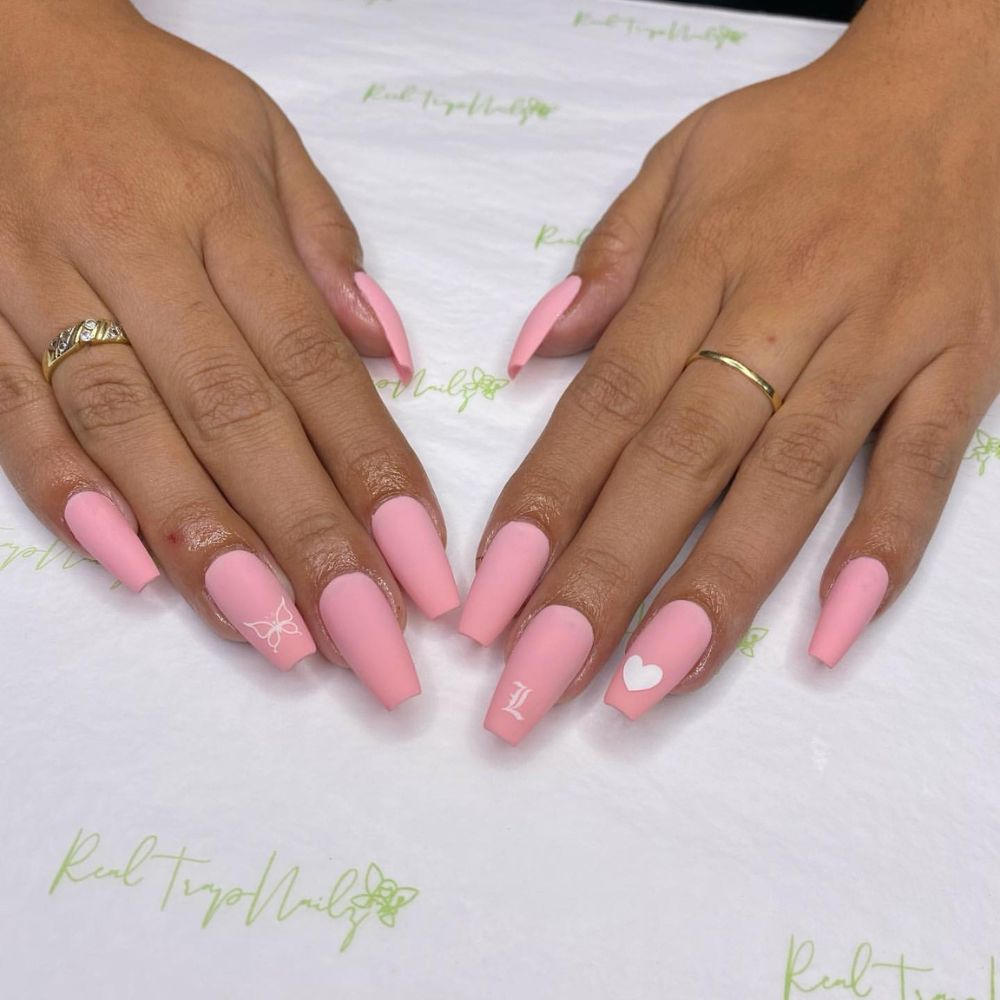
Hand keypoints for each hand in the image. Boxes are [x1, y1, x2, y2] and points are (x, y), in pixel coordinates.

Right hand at [0, 1, 458, 705]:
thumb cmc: (144, 99)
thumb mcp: (258, 138)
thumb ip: (325, 248)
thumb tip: (389, 354)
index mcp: (225, 219)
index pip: (317, 370)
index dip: (374, 475)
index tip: (424, 571)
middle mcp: (139, 261)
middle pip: (237, 421)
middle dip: (310, 544)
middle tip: (372, 646)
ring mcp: (44, 292)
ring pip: (132, 436)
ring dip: (208, 547)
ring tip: (279, 638)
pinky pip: (17, 419)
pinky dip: (73, 498)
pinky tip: (139, 574)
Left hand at [463, 0, 999, 742]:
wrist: (969, 79)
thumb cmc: (808, 131)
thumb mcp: (686, 159)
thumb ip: (608, 259)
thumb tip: (535, 351)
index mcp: (703, 266)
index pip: (603, 404)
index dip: (542, 505)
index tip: (488, 597)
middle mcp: (783, 315)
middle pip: (676, 465)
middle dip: (599, 582)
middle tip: (537, 683)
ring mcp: (876, 348)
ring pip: (784, 487)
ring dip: (712, 595)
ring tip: (643, 689)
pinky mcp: (957, 370)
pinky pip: (917, 472)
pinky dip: (880, 553)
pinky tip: (828, 637)